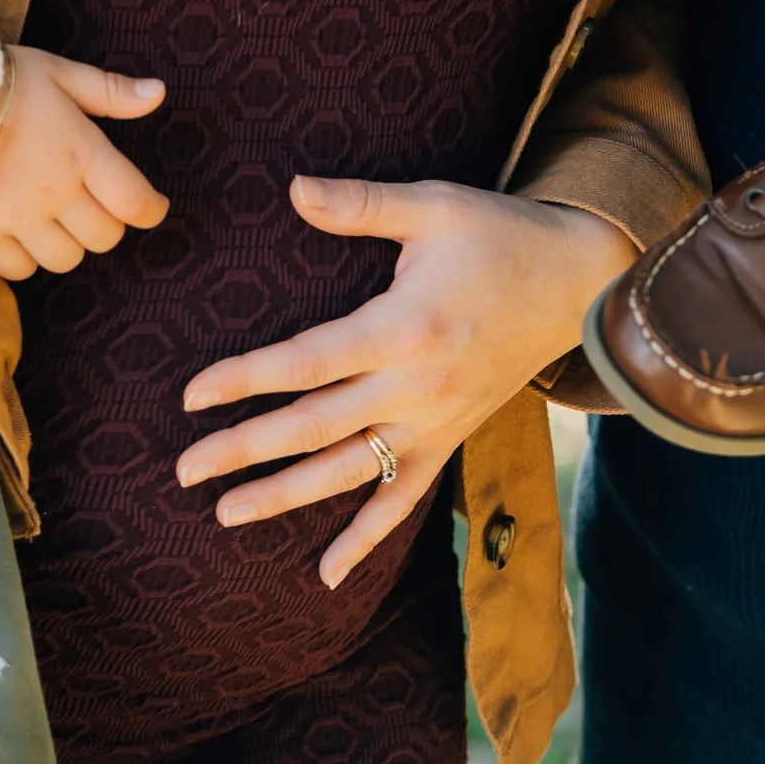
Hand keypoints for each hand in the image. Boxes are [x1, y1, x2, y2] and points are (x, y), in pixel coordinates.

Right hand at [0, 45, 167, 280]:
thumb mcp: (59, 73)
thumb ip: (110, 91)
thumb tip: (158, 93)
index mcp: (83, 152)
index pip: (135, 202)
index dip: (151, 210)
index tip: (150, 207)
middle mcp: (57, 192)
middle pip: (104, 237)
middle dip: (105, 223)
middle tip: (91, 205)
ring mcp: (19, 218)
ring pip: (65, 259)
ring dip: (67, 243)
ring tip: (54, 220)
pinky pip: (18, 270)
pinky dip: (25, 259)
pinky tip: (19, 234)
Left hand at [174, 179, 635, 589]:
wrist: (579, 283)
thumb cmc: (499, 236)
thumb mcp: (434, 206)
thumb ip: (360, 204)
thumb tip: (292, 188)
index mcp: (404, 327)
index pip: (308, 362)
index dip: (246, 379)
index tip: (191, 396)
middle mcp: (416, 387)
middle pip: (315, 428)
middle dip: (245, 451)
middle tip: (185, 469)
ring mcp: (434, 422)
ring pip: (349, 473)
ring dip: (286, 497)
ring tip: (225, 514)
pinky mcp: (450, 439)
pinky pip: (403, 500)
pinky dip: (365, 539)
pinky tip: (326, 576)